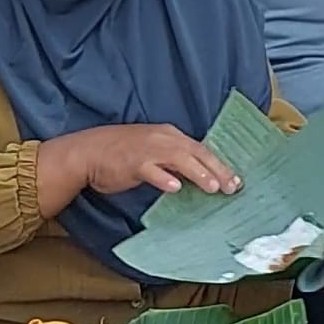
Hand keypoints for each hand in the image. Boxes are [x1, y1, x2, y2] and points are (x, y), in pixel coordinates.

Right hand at [62, 123, 240, 195]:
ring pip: (179, 159)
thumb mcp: (153, 153)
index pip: (200, 148)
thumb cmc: (120, 154)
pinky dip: (164, 178)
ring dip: (198, 172)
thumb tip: (195, 178)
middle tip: (232, 187)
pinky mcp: (132, 162)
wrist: (88, 151)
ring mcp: (147, 150)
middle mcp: (162, 139)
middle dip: (217, 169)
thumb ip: (174, 163)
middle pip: (196, 152)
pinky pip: (151, 170)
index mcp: (169, 135)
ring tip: (212, 187)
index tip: (235, 180)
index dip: (219, 164)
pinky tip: (175, 188)